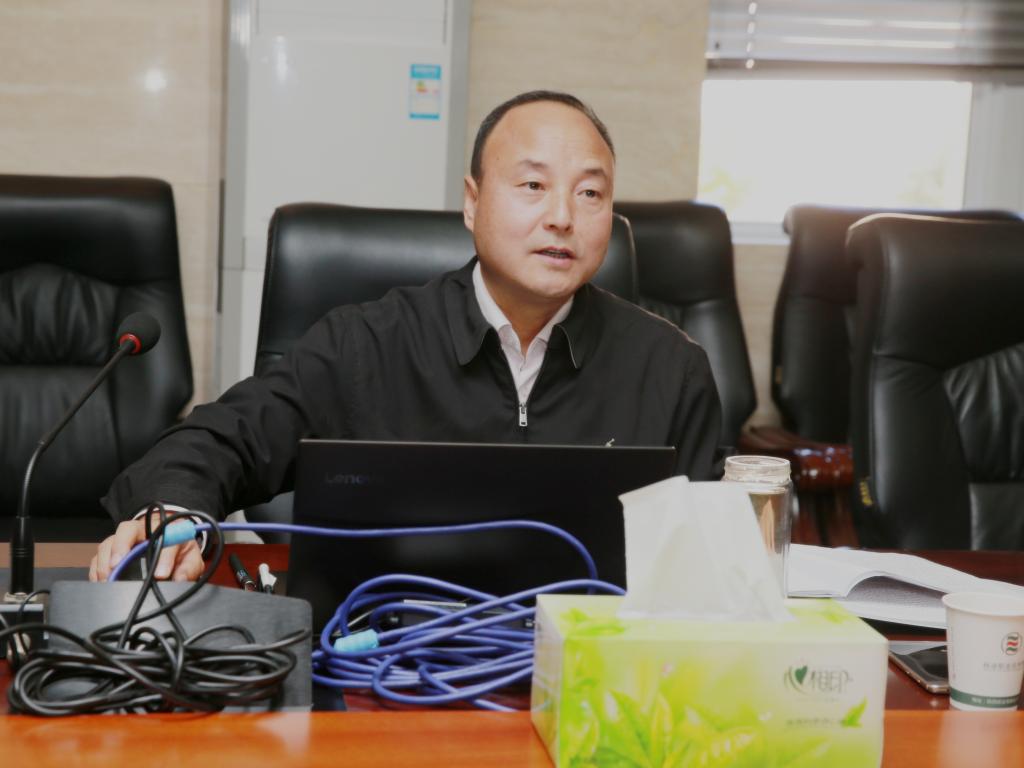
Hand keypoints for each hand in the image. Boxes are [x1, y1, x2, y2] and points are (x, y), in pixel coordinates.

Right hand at [89, 515, 204, 582]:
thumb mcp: (190, 557)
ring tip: (108, 578)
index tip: (161, 574)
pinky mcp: (111, 550)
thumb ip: (189, 567)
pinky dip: (97, 569)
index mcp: (165, 529)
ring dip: (106, 560)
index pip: (164, 538)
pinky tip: (100, 581)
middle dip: (120, 546)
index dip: (163, 557)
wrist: (167, 539)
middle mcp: (142, 530)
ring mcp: (124, 539)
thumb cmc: (177, 548)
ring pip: (109, 542)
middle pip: (127, 529)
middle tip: (117, 565)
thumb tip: (180, 579)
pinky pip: (98, 556)